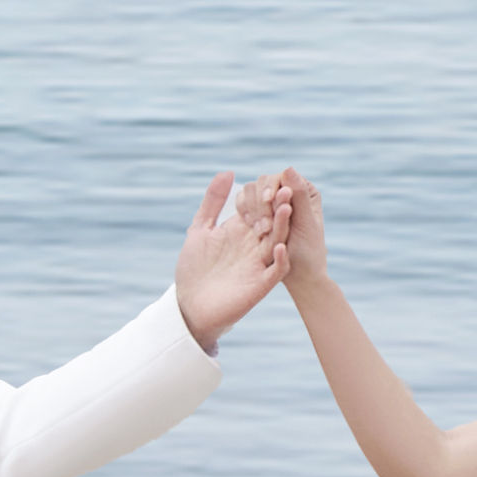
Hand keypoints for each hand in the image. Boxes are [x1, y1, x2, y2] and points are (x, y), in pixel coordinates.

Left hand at [170, 172, 280, 346]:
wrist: (190, 304)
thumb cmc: (194, 268)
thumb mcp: (200, 229)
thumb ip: (213, 202)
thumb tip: (228, 172)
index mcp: (241, 231)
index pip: (258, 208)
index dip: (263, 196)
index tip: (270, 179)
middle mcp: (254, 245)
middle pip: (272, 222)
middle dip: (278, 206)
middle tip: (284, 189)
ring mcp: (259, 264)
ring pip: (277, 241)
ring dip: (282, 226)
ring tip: (286, 208)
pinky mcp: (260, 284)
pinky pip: (276, 270)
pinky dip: (280, 259)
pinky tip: (280, 246)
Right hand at [255, 165, 330, 286]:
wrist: (299, 277)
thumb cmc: (309, 253)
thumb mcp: (305, 224)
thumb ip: (298, 195)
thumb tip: (288, 168)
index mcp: (304, 192)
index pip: (281, 177)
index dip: (272, 186)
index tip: (268, 201)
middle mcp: (288, 194)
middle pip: (263, 182)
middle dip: (260, 201)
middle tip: (263, 225)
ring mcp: (271, 204)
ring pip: (250, 191)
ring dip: (252, 208)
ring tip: (260, 230)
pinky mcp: (258, 215)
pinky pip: (243, 204)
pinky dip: (244, 212)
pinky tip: (250, 227)